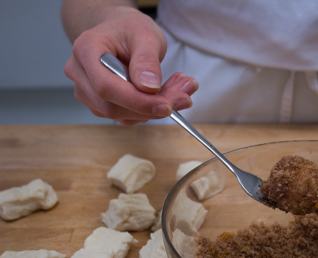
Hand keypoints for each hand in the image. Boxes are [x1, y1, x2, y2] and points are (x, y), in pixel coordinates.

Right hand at [63, 7, 197, 124]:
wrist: (119, 32)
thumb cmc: (129, 29)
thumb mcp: (145, 35)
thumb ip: (146, 60)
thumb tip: (149, 88)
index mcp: (86, 51)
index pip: (106, 87)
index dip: (137, 101)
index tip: (166, 105)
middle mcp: (80, 74)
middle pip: (113, 106)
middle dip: (151, 108)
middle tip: (184, 97)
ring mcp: (88, 92)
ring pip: (122, 115)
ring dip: (155, 109)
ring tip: (180, 89)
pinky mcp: (101, 105)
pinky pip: (128, 116)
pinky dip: (151, 110)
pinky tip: (167, 94)